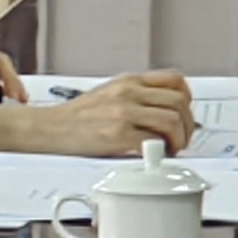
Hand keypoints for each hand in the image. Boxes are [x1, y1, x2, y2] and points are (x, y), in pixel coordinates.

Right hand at [0, 72, 196, 160]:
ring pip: (171, 121)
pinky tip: (155, 156)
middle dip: (187, 124)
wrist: (50, 128)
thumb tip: (165, 109)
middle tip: (182, 138)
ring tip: (171, 149)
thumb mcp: (110, 92)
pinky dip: (160, 151)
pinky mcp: (117, 135)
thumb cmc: (78, 116)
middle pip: (178, 102)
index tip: (185, 114)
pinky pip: (152, 141)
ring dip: (178, 139)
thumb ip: (137, 96)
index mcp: (129, 81)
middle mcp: (128, 93)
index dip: (187, 99)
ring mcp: (123, 113)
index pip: (175, 80)